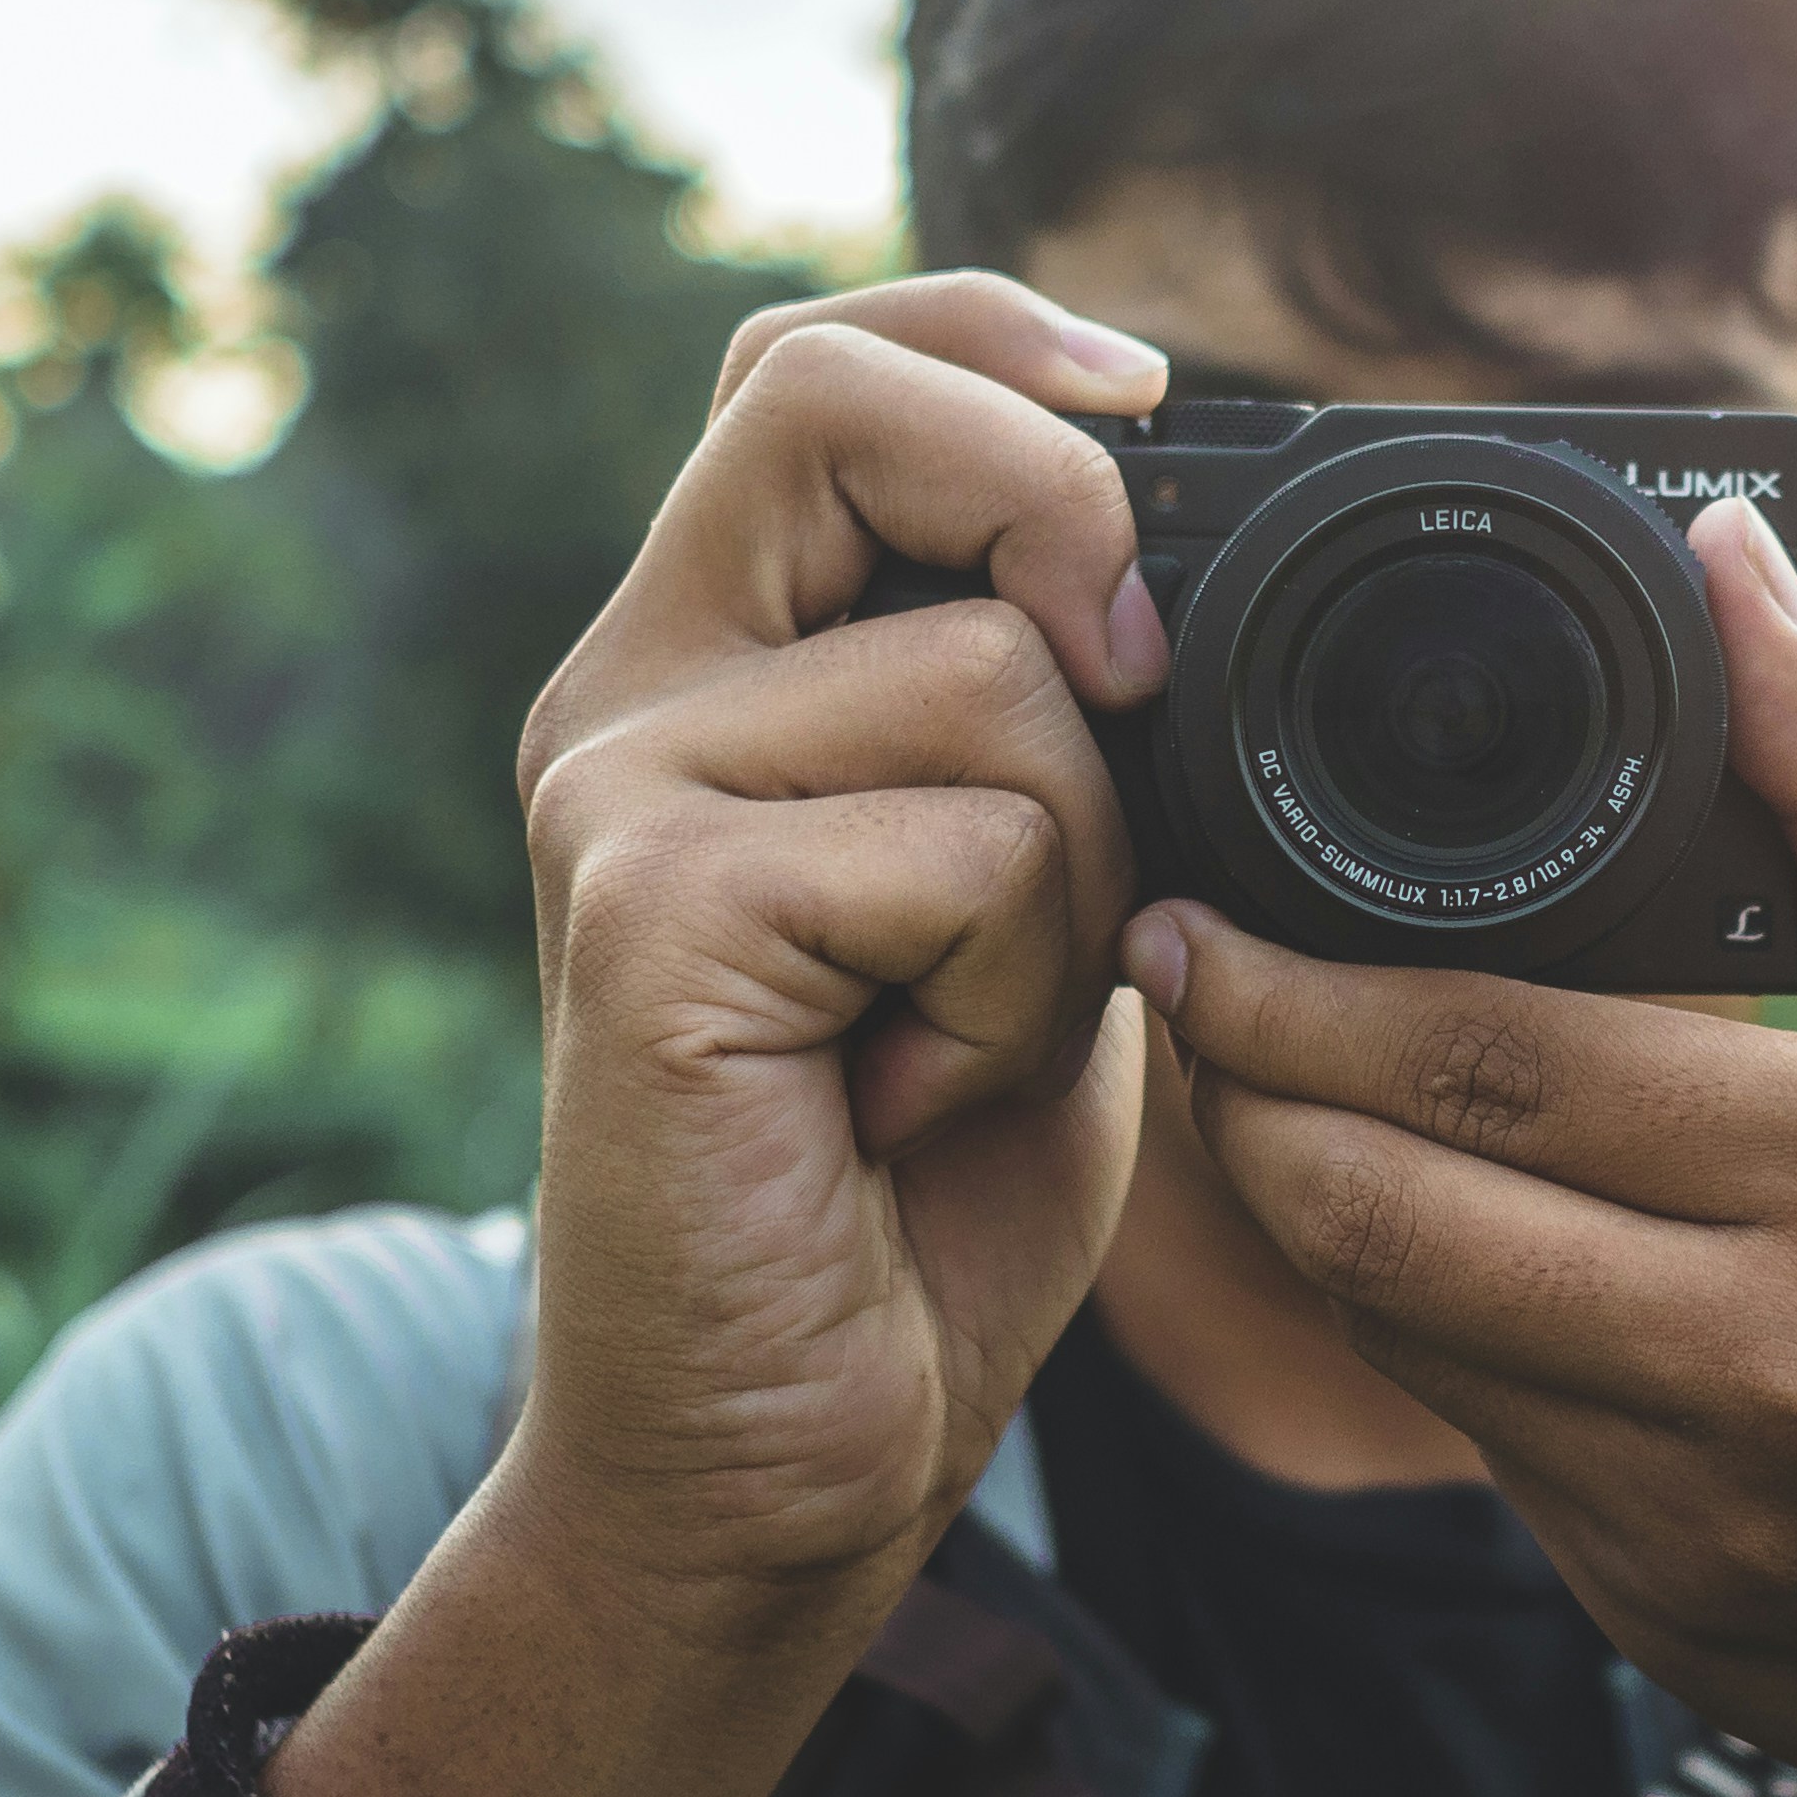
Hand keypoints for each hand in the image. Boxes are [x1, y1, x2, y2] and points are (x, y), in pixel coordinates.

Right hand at [501, 273, 1173, 1616]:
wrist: (780, 1462)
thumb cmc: (912, 1195)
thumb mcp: (1023, 900)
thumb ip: (1051, 726)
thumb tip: (1179, 568)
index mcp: (710, 668)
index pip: (805, 365)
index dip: (982, 334)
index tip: (1153, 395)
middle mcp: (628, 696)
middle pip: (837, 400)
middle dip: (1055, 513)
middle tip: (1127, 704)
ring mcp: (617, 792)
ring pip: (994, 674)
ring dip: (1080, 884)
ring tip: (967, 1032)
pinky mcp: (650, 913)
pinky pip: (971, 845)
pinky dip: (1018, 996)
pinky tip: (912, 1101)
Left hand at [1134, 495, 1796, 1796]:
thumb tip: (1731, 565)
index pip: (1496, 1061)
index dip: (1296, 988)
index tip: (1197, 914)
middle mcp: (1781, 1371)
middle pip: (1383, 1212)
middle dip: (1239, 1090)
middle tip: (1184, 987)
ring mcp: (1708, 1528)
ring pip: (1400, 1338)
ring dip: (1307, 1207)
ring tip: (1274, 1089)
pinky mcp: (1668, 1627)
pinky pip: (1482, 1448)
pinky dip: (1428, 1331)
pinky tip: (1439, 1240)